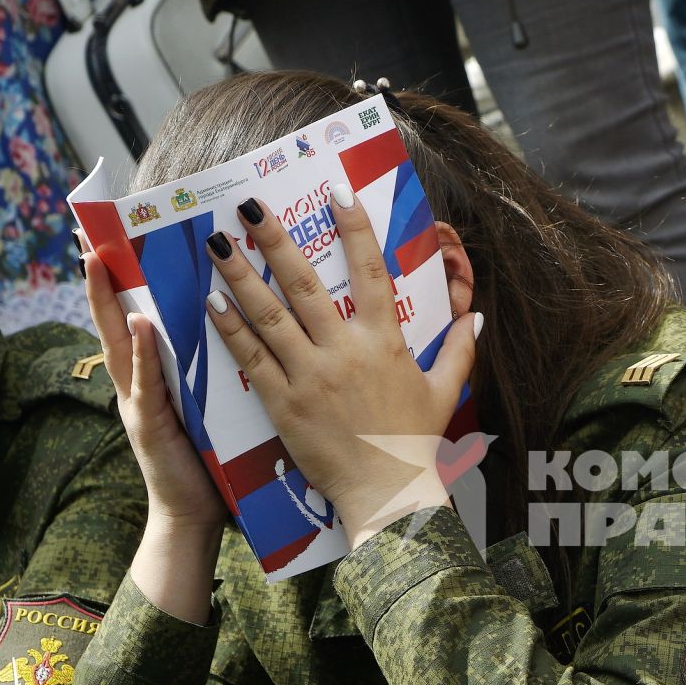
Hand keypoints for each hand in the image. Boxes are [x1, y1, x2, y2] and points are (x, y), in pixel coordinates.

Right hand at [83, 248, 227, 532]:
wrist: (193, 514)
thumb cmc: (204, 457)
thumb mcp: (201, 400)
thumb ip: (200, 364)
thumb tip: (224, 316)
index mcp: (151, 373)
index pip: (130, 314)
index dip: (118, 277)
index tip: (107, 235)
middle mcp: (135, 382)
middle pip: (111, 319)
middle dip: (98, 277)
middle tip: (85, 232)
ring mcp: (137, 402)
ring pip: (118, 343)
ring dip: (107, 301)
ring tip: (96, 260)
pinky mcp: (150, 425)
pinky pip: (146, 382)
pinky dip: (141, 353)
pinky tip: (139, 325)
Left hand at [203, 185, 476, 544]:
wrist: (388, 493)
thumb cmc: (417, 442)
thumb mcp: (446, 391)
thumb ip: (458, 349)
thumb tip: (474, 316)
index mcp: (385, 342)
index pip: (370, 271)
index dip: (354, 228)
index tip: (336, 191)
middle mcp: (345, 351)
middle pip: (304, 283)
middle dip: (273, 239)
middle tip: (247, 205)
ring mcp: (311, 376)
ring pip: (269, 316)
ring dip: (240, 276)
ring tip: (216, 244)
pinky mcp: (285, 404)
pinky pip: (253, 360)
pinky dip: (231, 330)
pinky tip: (211, 303)